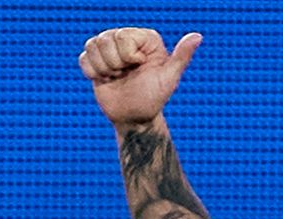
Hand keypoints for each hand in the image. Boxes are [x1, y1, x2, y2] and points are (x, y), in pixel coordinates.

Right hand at [78, 26, 201, 127]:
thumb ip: (181, 56)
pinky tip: (105, 80)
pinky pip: (83, 59)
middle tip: (126, 75)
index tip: (139, 68)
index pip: (122, 36)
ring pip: (92, 46)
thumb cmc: (154, 99)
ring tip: (117, 78)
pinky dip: (93, 73)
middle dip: (115, 64)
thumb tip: (198, 36)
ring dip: (104, 69)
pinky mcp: (94, 59)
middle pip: (105, 39)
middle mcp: (125, 37)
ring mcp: (109, 47)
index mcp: (144, 37)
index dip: (128, 57)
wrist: (136, 118)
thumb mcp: (169, 78)